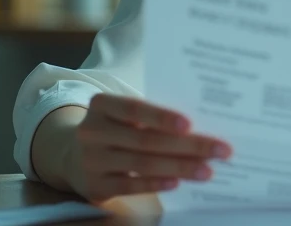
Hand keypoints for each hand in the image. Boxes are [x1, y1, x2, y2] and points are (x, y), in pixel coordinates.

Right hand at [69, 94, 231, 201]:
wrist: (70, 155)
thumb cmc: (114, 128)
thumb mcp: (122, 115)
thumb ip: (151, 116)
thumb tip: (201, 125)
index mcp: (102, 104)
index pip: (134, 109)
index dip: (161, 116)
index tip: (191, 123)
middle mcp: (92, 131)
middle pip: (145, 139)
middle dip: (188, 145)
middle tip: (220, 150)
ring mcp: (92, 160)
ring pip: (141, 164)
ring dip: (179, 167)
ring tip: (207, 170)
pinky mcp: (95, 185)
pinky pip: (130, 186)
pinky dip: (156, 183)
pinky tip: (177, 182)